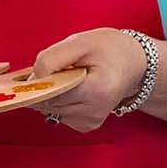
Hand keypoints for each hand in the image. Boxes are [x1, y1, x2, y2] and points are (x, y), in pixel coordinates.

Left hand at [29, 28, 147, 132]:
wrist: (134, 64)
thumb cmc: (110, 49)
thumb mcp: (81, 41)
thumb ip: (52, 58)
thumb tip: (31, 80)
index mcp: (96, 90)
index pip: (49, 92)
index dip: (40, 79)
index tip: (46, 66)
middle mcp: (94, 112)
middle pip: (46, 102)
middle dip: (45, 85)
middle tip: (61, 67)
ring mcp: (90, 122)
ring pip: (49, 109)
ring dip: (52, 92)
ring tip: (71, 76)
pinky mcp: (87, 125)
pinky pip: (58, 114)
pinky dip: (59, 100)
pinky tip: (74, 88)